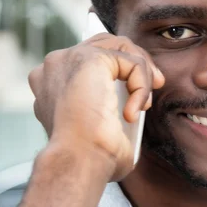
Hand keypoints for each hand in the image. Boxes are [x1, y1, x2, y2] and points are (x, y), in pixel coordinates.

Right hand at [28, 34, 164, 180]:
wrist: (78, 161)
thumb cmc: (87, 158)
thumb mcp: (96, 129)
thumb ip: (107, 109)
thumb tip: (129, 113)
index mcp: (50, 83)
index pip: (90, 59)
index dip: (120, 71)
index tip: (137, 96)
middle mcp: (54, 66)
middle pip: (106, 44)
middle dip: (136, 64)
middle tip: (155, 87)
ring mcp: (69, 58)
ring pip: (121, 47)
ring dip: (142, 73)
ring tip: (145, 103)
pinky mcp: (89, 58)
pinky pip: (130, 61)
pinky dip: (141, 84)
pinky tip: (134, 110)